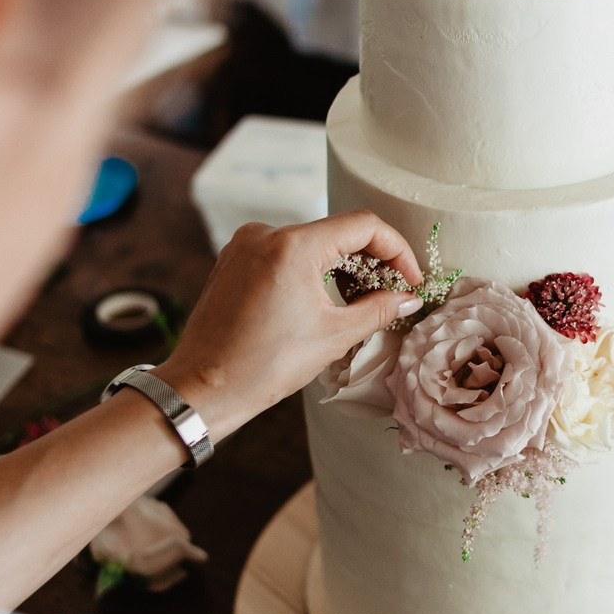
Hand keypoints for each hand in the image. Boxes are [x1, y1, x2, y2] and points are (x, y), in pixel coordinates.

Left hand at [156, 211, 421, 439]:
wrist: (204, 387)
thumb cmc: (262, 365)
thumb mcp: (333, 336)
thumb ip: (378, 310)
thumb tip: (406, 298)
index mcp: (293, 245)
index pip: (363, 226)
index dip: (396, 250)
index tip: (409, 279)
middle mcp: (266, 234)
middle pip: (337, 232)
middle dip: (370, 262)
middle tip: (390, 295)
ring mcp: (246, 244)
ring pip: (312, 243)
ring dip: (342, 268)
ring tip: (358, 304)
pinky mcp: (235, 260)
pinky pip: (285, 254)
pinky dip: (312, 271)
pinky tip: (324, 302)